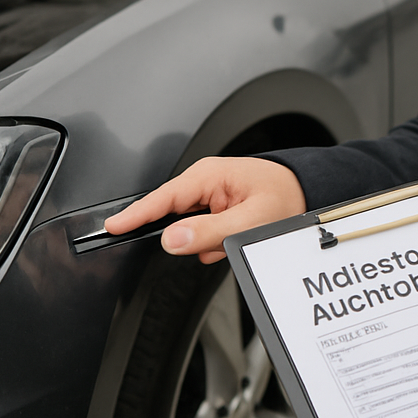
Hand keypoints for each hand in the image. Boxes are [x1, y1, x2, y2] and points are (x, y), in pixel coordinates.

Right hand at [104, 156, 306, 262]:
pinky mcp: (214, 208)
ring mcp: (208, 195)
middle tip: (217, 238)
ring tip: (236, 233)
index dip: (135, 215)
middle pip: (171, 215)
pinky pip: (201, 232)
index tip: (112, 227)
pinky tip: (234, 236)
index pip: (162, 198)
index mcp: (207, 176)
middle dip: (191, 235)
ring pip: (188, 229)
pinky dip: (214, 241)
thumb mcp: (250, 220)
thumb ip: (209, 231)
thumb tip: (173, 240)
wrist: (305, 191)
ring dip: (208, 241)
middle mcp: (203, 181)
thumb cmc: (284, 197)